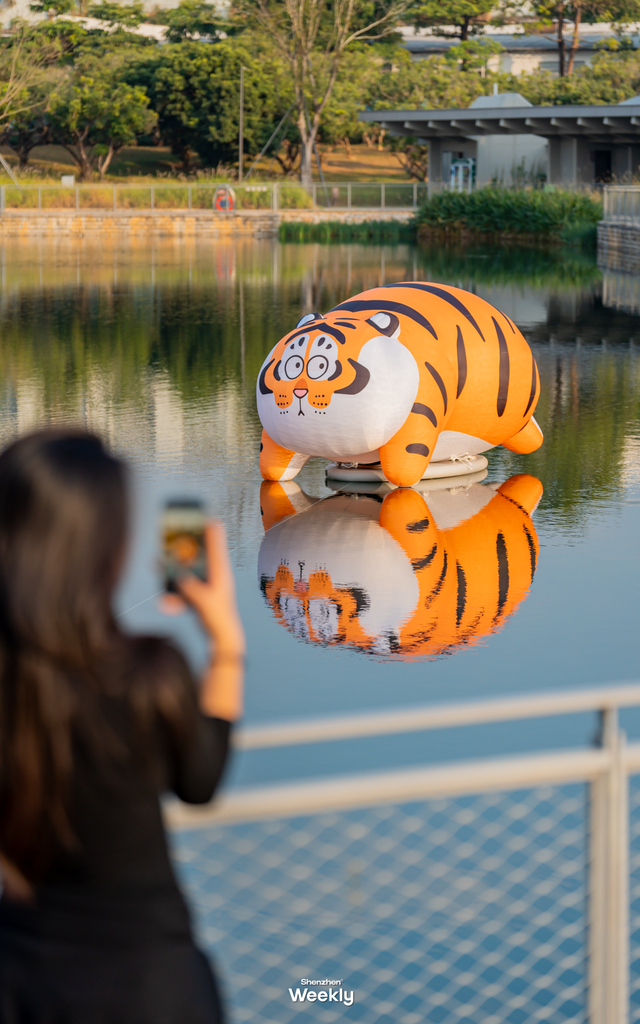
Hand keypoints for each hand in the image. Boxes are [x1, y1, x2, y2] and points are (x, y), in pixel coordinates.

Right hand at [170, 521, 245, 656]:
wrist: (221, 639)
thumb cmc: (218, 617)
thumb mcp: (204, 601)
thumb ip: (192, 589)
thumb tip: (179, 579)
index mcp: (220, 573)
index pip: (216, 547)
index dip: (212, 532)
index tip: (208, 516)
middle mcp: (213, 577)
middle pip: (197, 557)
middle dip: (182, 550)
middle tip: (171, 537)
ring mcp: (205, 587)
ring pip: (186, 574)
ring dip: (171, 572)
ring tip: (156, 565)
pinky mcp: (197, 597)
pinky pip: (182, 592)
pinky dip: (173, 599)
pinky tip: (165, 605)